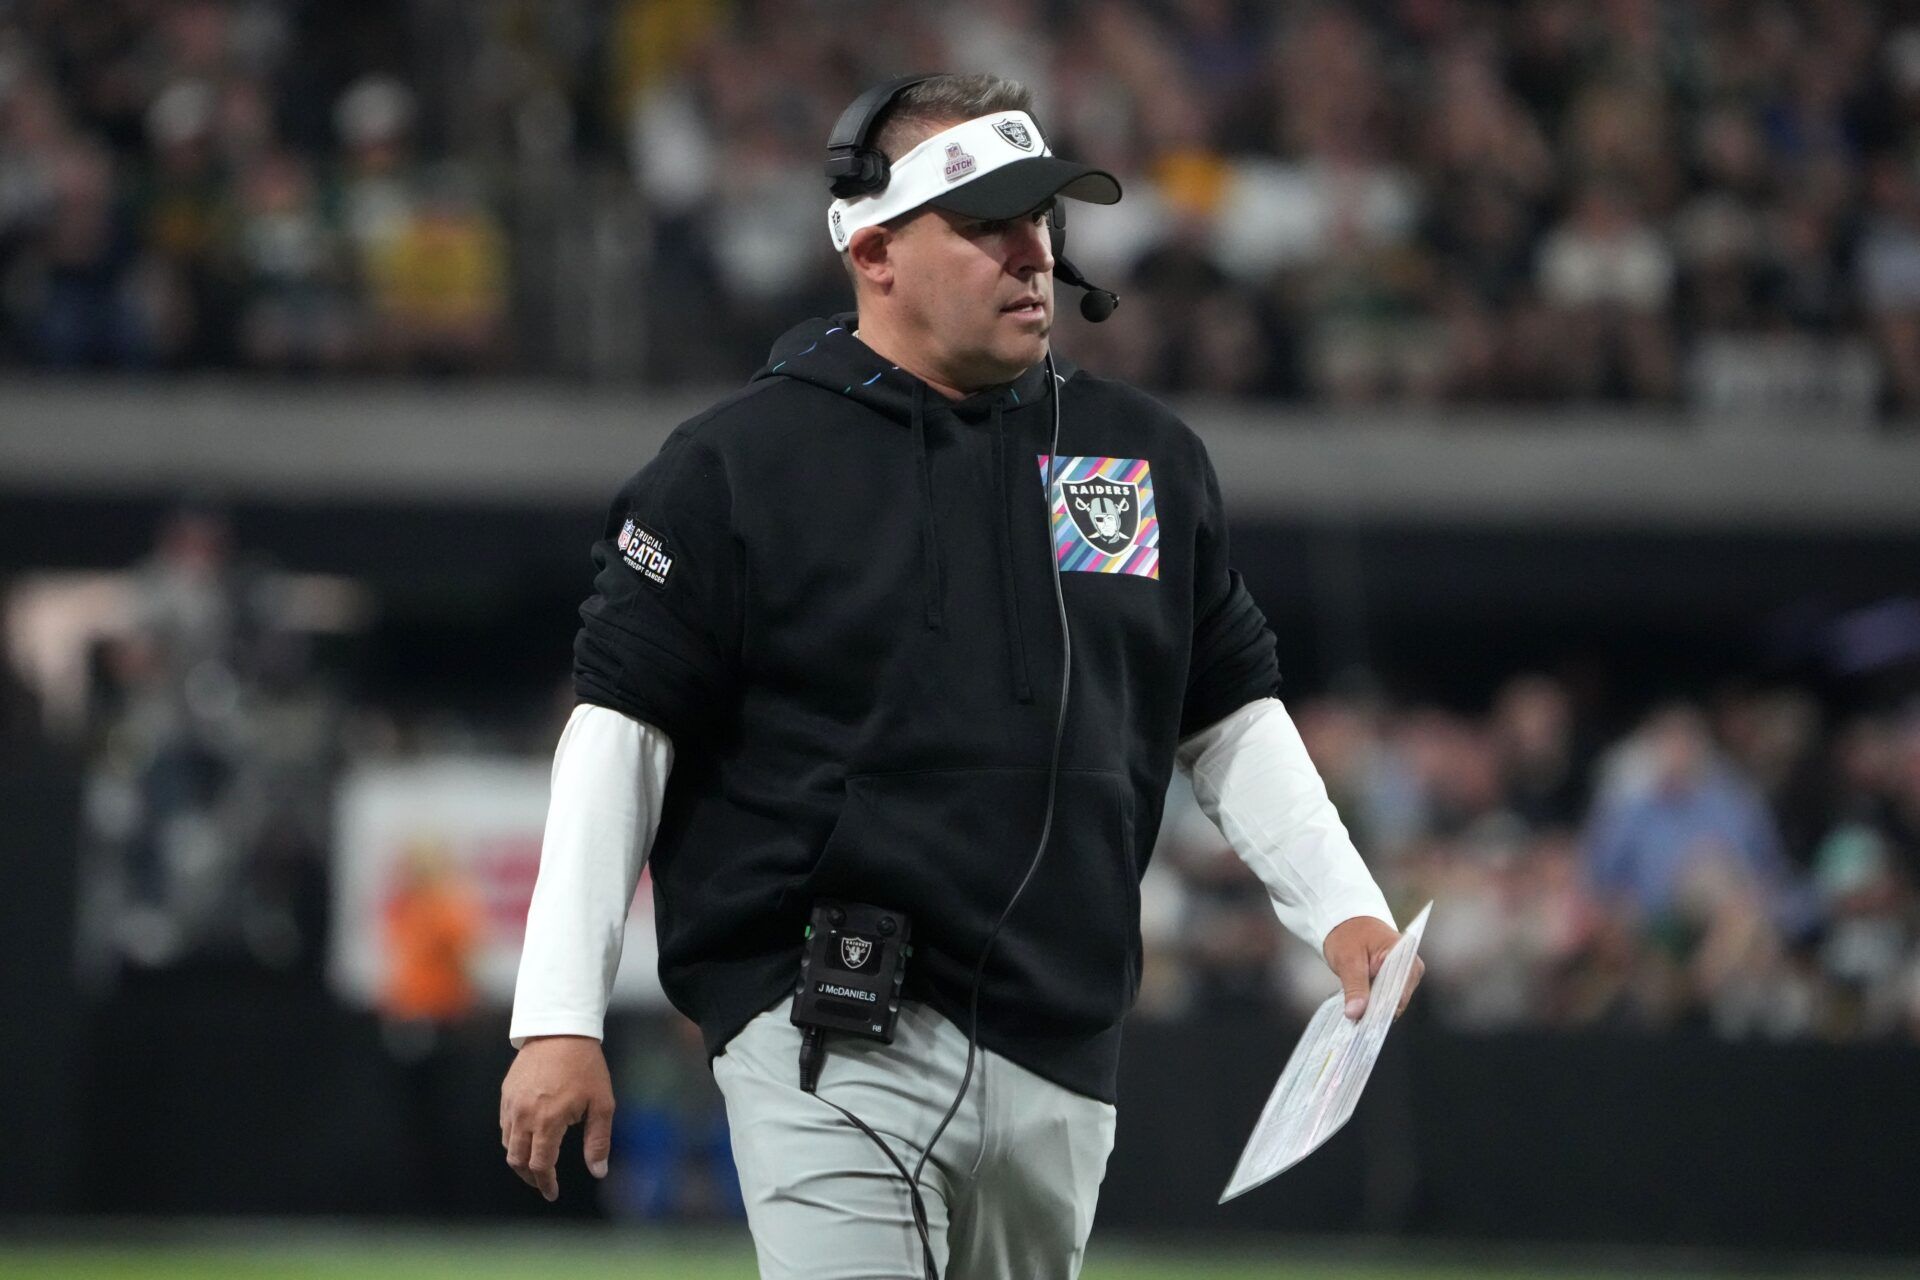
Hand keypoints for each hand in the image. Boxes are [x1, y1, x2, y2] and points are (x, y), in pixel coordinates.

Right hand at [500, 1035, 614, 1200]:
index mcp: (548, 1120)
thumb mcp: (602, 1104)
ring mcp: (511, 1104)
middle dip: (530, 1177)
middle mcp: (524, 1115)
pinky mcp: (506, 1094)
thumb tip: (599, 1172)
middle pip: (518, 1160)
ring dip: (520, 1159)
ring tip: (537, 1163)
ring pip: (508, 1144)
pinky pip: (504, 1126)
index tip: (552, 1193)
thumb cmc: (586, 1067)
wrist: (561, 1030)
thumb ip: (598, 1141)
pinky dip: (513, 1139)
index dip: (546, 1183)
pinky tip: (529, 1138)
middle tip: (544, 1183)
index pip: (540, 1165)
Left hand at [1323, 916, 1424, 1021]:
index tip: (1367, 1019)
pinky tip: (1361, 1008)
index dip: (1383, 1006)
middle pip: (1398, 997)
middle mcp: (1410, 965)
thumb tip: (1357, 1012)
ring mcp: (1406, 974)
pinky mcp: (1398, 980)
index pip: (1400, 988)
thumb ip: (1354, 987)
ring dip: (1375, 1008)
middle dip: (1377, 1010)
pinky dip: (1375, 1004)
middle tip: (1357, 1019)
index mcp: (1403, 953)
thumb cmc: (1349, 934)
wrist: (1348, 924)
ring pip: (1393, 1001)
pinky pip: (1388, 997)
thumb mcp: (1347, 959)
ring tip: (1357, 1013)